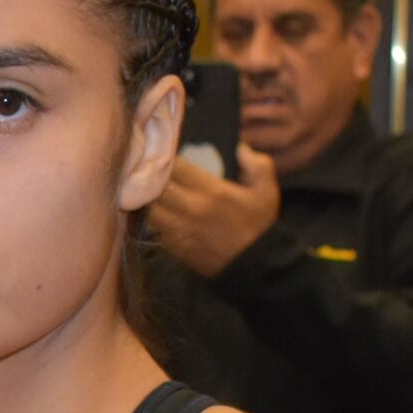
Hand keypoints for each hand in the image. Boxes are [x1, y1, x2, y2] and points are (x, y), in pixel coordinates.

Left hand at [149, 146, 280, 277]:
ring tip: (148, 189)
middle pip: (155, 186)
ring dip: (146, 197)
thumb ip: (257, 164)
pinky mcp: (172, 246)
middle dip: (151, 176)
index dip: (166, 157)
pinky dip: (151, 217)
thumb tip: (239, 146)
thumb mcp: (267, 190)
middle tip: (149, 169)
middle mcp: (190, 208)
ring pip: (148, 207)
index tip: (165, 152)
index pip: (176, 167)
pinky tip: (155, 210)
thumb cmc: (259, 225)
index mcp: (211, 191)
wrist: (253, 266)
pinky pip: (152, 227)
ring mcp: (178, 229)